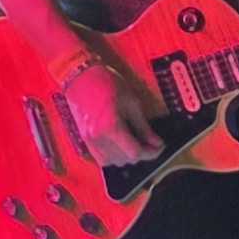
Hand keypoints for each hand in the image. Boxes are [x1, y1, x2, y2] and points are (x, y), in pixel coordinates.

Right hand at [58, 33, 165, 167]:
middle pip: (125, 160)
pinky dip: (113, 157)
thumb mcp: (131, 101)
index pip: (135, 152)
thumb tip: (155, 142)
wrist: (80, 76)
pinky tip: (120, 146)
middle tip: (151, 143)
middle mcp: (98, 138)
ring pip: (113, 162)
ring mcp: (89, 140)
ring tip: (135, 144)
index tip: (159, 147)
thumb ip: (143, 126)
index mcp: (111, 127)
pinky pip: (101, 159)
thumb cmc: (105, 82)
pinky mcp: (85, 139)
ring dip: (126, 157)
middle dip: (141, 154)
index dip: (151, 153)